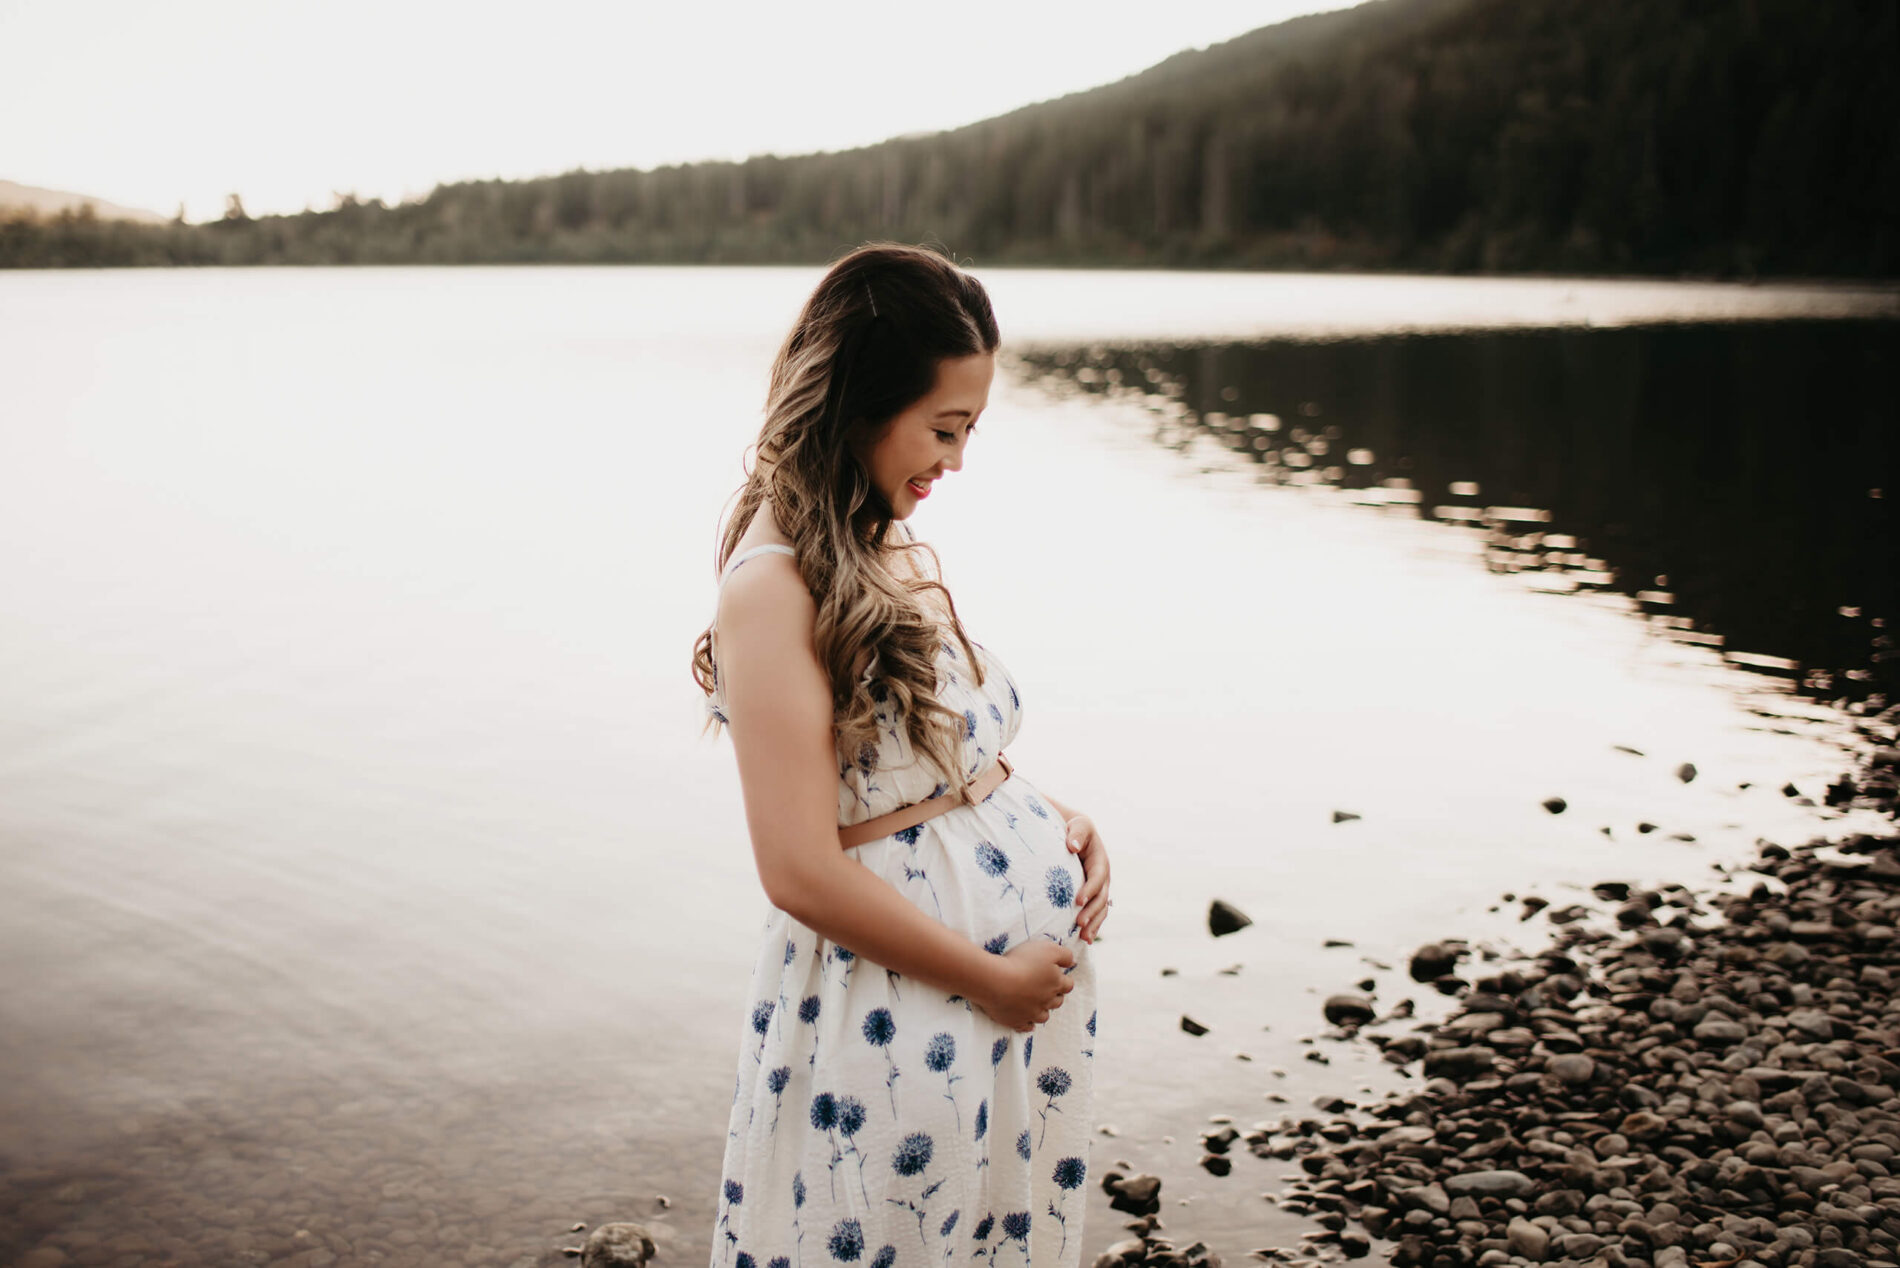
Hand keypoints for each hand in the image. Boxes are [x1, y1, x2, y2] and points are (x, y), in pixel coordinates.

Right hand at [975, 940, 1075, 1031]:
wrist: (996, 981)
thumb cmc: (1021, 962)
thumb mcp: (1048, 949)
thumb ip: (1064, 955)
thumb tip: (1072, 963)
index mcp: (1055, 983)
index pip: (1068, 985)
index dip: (1063, 980)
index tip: (1056, 975)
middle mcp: (1047, 1001)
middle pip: (1057, 1002)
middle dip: (1054, 995)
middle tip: (1045, 988)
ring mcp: (1032, 1013)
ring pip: (1043, 1016)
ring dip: (1042, 1010)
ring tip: (1035, 1003)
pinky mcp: (1017, 1021)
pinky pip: (1026, 1027)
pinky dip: (1027, 1024)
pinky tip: (1025, 1019)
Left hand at [1065, 813, 1111, 942]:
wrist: (1075, 834)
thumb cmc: (1074, 828)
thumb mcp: (1078, 825)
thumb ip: (1076, 833)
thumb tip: (1072, 846)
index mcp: (1101, 861)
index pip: (1097, 877)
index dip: (1089, 889)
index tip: (1078, 901)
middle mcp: (1103, 877)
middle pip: (1101, 897)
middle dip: (1091, 912)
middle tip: (1079, 923)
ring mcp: (1099, 888)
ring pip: (1100, 909)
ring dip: (1094, 923)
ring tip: (1084, 937)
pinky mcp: (1093, 896)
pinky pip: (1096, 913)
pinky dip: (1093, 925)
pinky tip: (1086, 939)